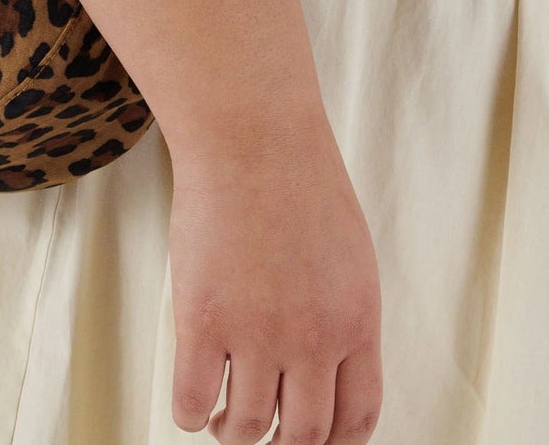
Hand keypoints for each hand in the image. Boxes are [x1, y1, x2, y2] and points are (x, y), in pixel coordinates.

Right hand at [166, 110, 382, 443]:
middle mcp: (313, 337)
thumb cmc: (297, 177)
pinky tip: (195, 401)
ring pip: (247, 427)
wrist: (251, 135)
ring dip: (234, 432)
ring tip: (225, 417)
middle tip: (267, 432)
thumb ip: (342, 313)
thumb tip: (327, 367)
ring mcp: (257, 332)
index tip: (314, 441)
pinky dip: (192, 414)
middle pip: (304, 434)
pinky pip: (192, 401)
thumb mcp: (349, 253)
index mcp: (356, 320)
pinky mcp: (203, 320)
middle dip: (284, 444)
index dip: (334, 443)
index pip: (357, 418)